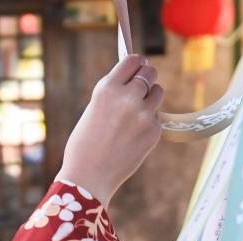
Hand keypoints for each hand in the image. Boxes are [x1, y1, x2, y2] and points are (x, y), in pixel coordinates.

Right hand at [56, 55, 163, 207]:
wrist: (88, 177)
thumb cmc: (85, 144)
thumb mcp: (94, 109)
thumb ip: (114, 93)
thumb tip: (137, 78)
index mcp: (107, 88)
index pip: (133, 60)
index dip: (137, 64)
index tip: (137, 68)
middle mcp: (127, 98)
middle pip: (150, 73)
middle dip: (147, 77)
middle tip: (141, 86)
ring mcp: (143, 115)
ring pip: (158, 93)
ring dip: (150, 98)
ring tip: (135, 113)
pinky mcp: (153, 132)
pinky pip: (156, 117)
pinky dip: (148, 122)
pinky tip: (132, 136)